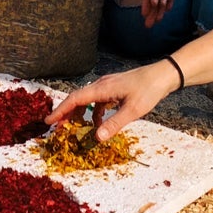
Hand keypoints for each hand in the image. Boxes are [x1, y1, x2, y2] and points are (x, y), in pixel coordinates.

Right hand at [47, 61, 179, 139]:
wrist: (163, 75)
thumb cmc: (149, 90)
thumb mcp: (132, 110)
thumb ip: (114, 124)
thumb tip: (96, 138)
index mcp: (101, 88)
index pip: (74, 99)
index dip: (60, 110)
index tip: (49, 121)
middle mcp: (101, 85)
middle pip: (77, 98)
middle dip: (66, 113)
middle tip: (58, 128)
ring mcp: (108, 85)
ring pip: (87, 99)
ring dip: (80, 113)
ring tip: (75, 127)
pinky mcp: (114, 88)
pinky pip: (98, 100)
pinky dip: (93, 112)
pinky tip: (98, 122)